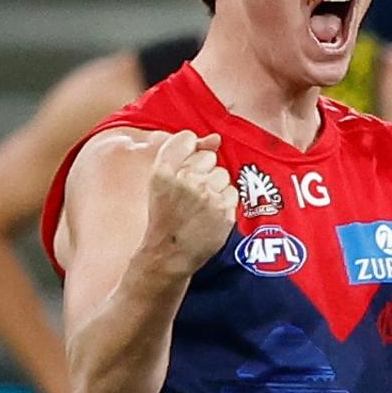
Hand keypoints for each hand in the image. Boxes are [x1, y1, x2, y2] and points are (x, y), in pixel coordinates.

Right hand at [144, 130, 236, 273]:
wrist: (169, 254)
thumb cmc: (165, 215)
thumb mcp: (159, 182)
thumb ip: (182, 153)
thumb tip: (215, 138)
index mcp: (163, 172)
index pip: (186, 139)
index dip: (188, 150)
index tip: (184, 167)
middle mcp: (185, 181)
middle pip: (208, 156)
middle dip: (203, 170)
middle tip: (191, 191)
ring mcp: (207, 197)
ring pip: (223, 174)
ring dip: (215, 186)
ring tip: (201, 203)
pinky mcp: (224, 212)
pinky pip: (232, 193)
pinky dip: (224, 202)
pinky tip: (211, 213)